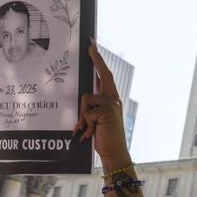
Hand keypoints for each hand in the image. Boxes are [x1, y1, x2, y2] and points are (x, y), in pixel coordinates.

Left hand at [75, 40, 129, 166]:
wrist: (113, 153)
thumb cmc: (103, 137)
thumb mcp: (96, 119)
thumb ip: (92, 106)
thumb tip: (83, 96)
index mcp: (111, 98)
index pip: (104, 75)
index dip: (98, 61)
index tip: (92, 45)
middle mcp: (113, 98)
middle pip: (103, 74)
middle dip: (96, 59)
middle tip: (90, 44)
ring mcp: (112, 104)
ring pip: (86, 99)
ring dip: (82, 116)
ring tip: (87, 130)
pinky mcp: (107, 111)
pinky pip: (86, 111)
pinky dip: (84, 124)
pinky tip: (89, 134)